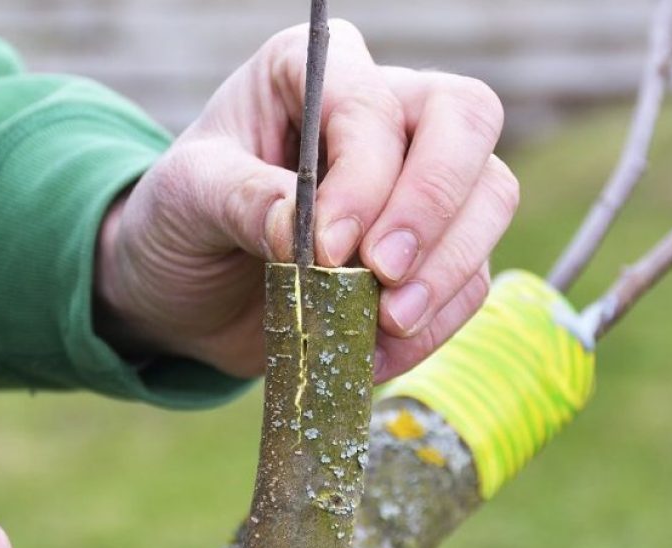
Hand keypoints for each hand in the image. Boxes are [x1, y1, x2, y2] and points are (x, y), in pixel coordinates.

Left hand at [97, 20, 518, 381]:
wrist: (187, 290)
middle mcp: (385, 109)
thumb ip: (242, 200)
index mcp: (316, 72)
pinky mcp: (436, 248)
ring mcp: (421, 178)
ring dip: (447, 271)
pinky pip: (472, 276)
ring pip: (491, 196)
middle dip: (433, 208)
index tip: (324, 250)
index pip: (375, 104)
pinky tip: (378, 351)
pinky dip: (437, 322)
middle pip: (467, 121)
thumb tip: (306, 233)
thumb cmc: (181, 220)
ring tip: (384, 324)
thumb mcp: (185, 199)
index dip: (366, 179)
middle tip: (383, 278)